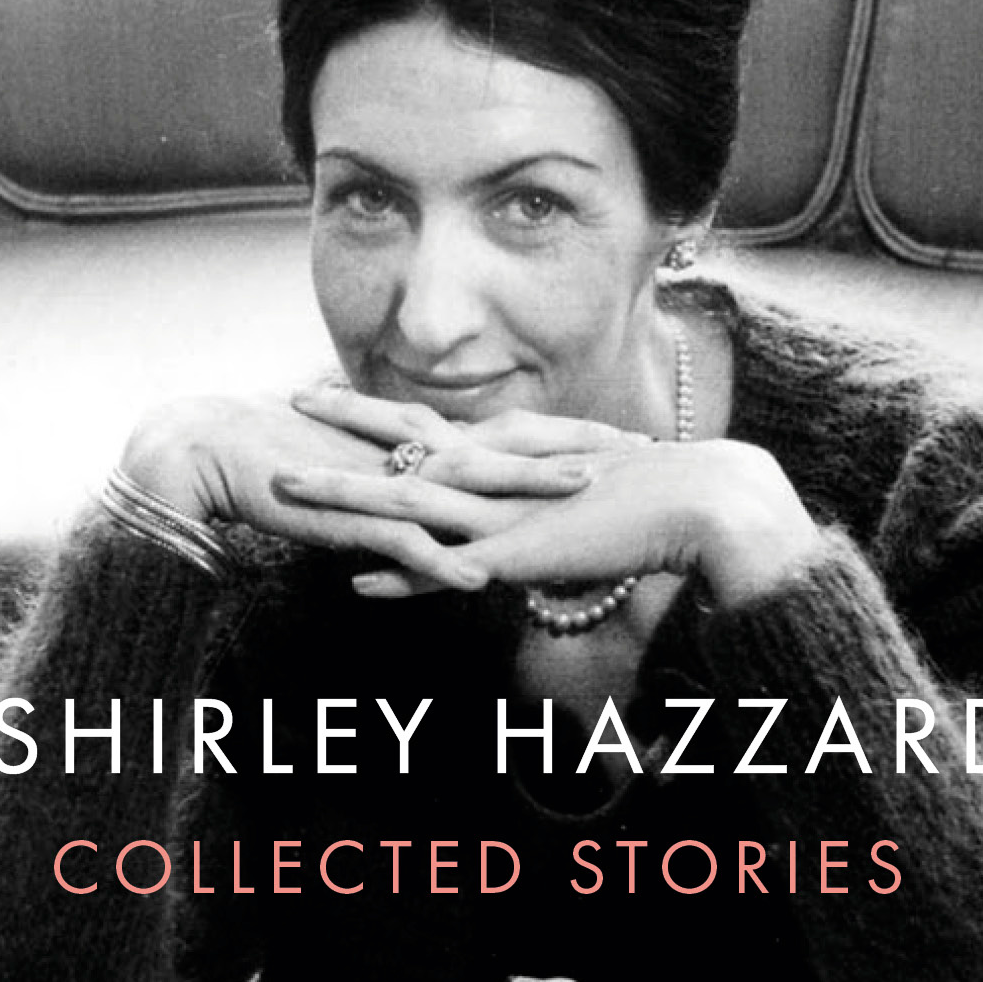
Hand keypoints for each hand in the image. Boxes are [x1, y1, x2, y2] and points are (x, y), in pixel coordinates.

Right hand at [116, 386, 602, 586]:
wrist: (215, 448)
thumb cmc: (290, 459)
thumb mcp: (371, 470)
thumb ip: (415, 482)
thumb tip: (451, 500)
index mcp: (423, 441)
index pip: (511, 434)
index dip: (570, 436)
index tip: (627, 439)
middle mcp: (416, 453)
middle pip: (512, 448)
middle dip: (577, 450)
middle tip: (642, 453)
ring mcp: (387, 483)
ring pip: (471, 487)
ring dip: (529, 491)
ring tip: (586, 497)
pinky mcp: (350, 516)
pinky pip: (403, 542)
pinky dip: (441, 560)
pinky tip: (479, 579)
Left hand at [280, 435, 823, 610]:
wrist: (698, 502)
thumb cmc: (656, 505)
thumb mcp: (586, 500)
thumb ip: (547, 507)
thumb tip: (527, 523)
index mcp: (512, 455)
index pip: (434, 425)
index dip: (382, 410)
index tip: (336, 394)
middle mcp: (497, 473)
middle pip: (406, 439)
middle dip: (345, 420)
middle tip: (290, 395)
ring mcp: (502, 512)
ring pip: (405, 502)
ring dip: (342, 498)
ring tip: (284, 492)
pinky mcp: (517, 554)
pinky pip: (445, 568)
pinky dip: (399, 577)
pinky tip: (356, 587)